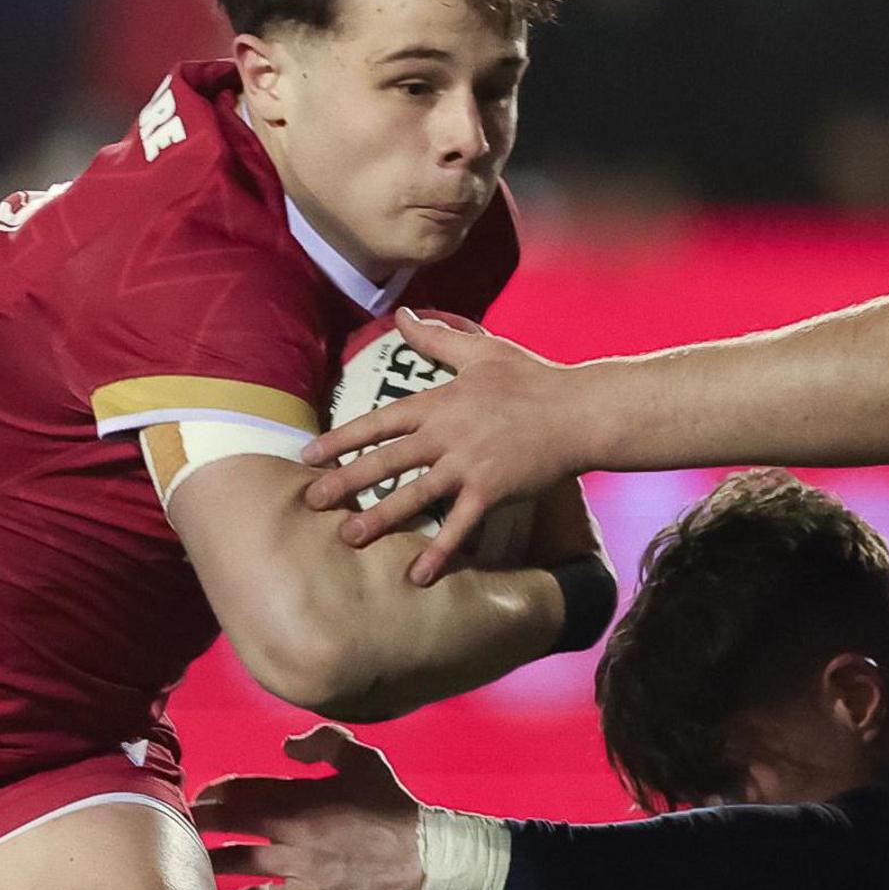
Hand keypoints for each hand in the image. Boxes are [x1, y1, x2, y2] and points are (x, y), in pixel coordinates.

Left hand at [195, 723, 428, 889]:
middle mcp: (293, 828)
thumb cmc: (394, 809)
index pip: (244, 788)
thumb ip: (325, 742)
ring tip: (196, 862)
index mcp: (303, 795)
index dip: (216, 791)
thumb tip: (285, 746)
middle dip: (201, 821)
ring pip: (240, 860)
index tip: (200, 795)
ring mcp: (299, 864)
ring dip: (214, 859)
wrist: (425, 859)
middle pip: (232, 821)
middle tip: (182, 824)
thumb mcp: (365, 760)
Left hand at [297, 309, 608, 585]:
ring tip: (349, 538)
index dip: (341, 439)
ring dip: (379, 519)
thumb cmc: (533, 379)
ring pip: (413, 495)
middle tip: (311, 501)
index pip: (379, 422)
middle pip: (385, 461)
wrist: (579, 411)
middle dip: (344, 482)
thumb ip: (436, 338)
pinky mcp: (491, 491)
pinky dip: (439, 552)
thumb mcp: (482, 351)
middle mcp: (446, 434)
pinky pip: (459, 527)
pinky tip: (418, 576)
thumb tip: (402, 313)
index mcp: (439, 402)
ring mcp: (468, 465)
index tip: (309, 455)